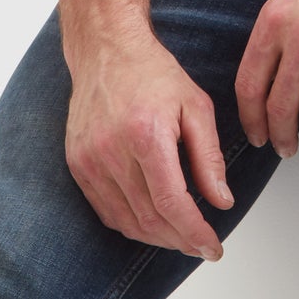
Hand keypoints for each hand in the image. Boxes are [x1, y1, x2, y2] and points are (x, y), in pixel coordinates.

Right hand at [64, 32, 233, 258]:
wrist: (107, 52)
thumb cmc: (155, 74)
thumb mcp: (196, 106)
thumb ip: (209, 157)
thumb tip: (221, 201)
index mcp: (146, 134)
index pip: (171, 202)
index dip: (194, 232)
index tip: (213, 247)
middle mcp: (111, 152)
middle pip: (148, 218)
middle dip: (180, 239)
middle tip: (203, 244)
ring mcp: (89, 162)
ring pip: (126, 221)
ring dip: (157, 237)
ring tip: (182, 237)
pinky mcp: (76, 167)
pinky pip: (106, 211)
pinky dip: (131, 224)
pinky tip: (153, 223)